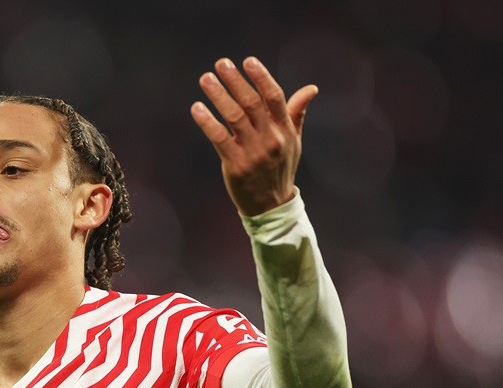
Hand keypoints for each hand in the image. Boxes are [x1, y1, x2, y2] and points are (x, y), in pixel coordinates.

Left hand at [190, 56, 316, 216]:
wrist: (271, 205)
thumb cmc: (281, 168)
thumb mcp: (293, 141)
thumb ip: (296, 112)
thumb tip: (311, 88)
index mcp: (284, 129)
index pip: (274, 97)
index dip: (261, 77)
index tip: (248, 61)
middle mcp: (270, 138)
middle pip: (251, 103)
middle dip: (235, 81)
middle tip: (221, 63)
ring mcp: (252, 152)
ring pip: (234, 117)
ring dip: (218, 95)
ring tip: (205, 79)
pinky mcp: (235, 165)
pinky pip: (219, 139)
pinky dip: (207, 122)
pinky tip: (197, 108)